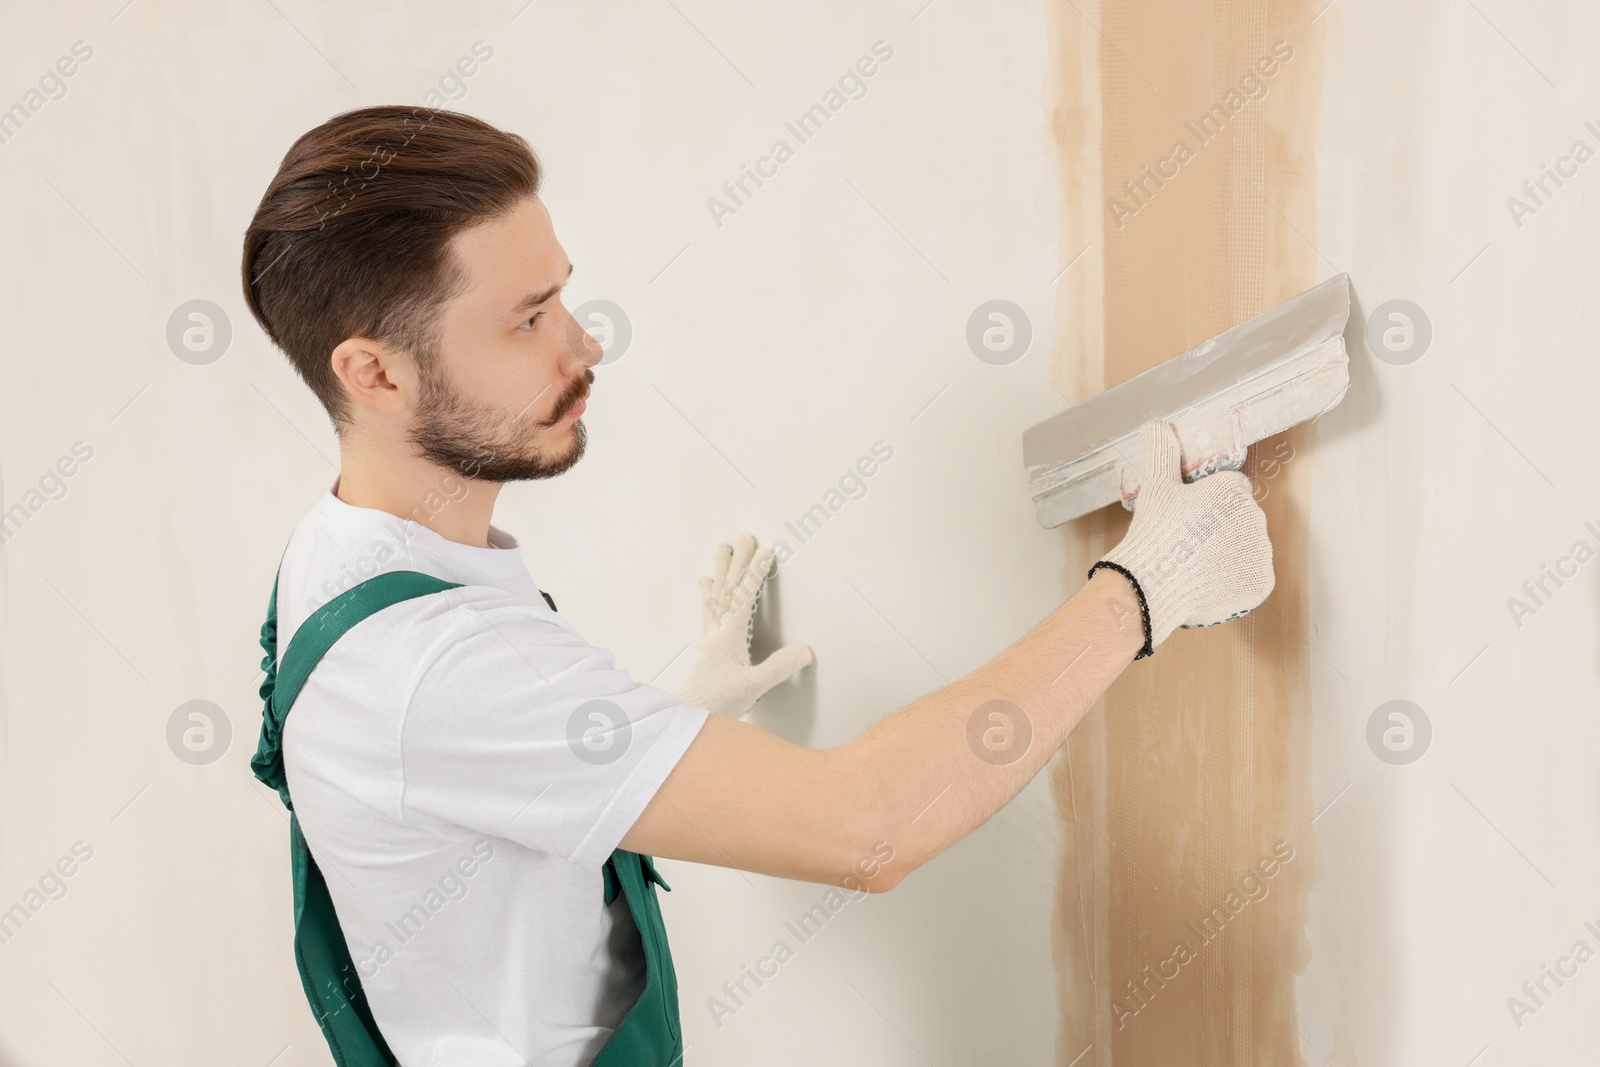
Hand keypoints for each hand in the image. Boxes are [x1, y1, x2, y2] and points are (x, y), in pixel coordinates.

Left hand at [673, 533, 813, 717]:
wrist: (685, 719)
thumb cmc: (716, 705)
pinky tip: (704, 586)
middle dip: (738, 561)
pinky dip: (707, 594)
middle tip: (742, 537)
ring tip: (720, 550)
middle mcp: (716, 632)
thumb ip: (779, 667)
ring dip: (721, 571)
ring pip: (715, 596)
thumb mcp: (754, 688)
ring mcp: (709, 639)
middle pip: (728, 588)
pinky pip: (707, 611)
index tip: (766, 551)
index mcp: (729, 636)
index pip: (745, 596)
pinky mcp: (706, 649)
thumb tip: (804, 650)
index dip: (756, 572)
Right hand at [1091, 420, 1273, 656]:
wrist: (1150, 586)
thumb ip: (1162, 451)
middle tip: (1187, 543)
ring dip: (1228, 555)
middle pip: (1239, 520)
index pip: (1230, 491)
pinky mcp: (1261, 582)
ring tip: (1194, 565)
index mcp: (1233, 489)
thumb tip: (1155, 424)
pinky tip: (1207, 581)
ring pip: (1246, 548)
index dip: (1207, 505)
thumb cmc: (1153, 534)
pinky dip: (1234, 582)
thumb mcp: (1155, 487)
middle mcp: (1255, 516)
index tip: (1187, 519)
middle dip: (1219, 529)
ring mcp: (1261, 552)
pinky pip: (1250, 578)